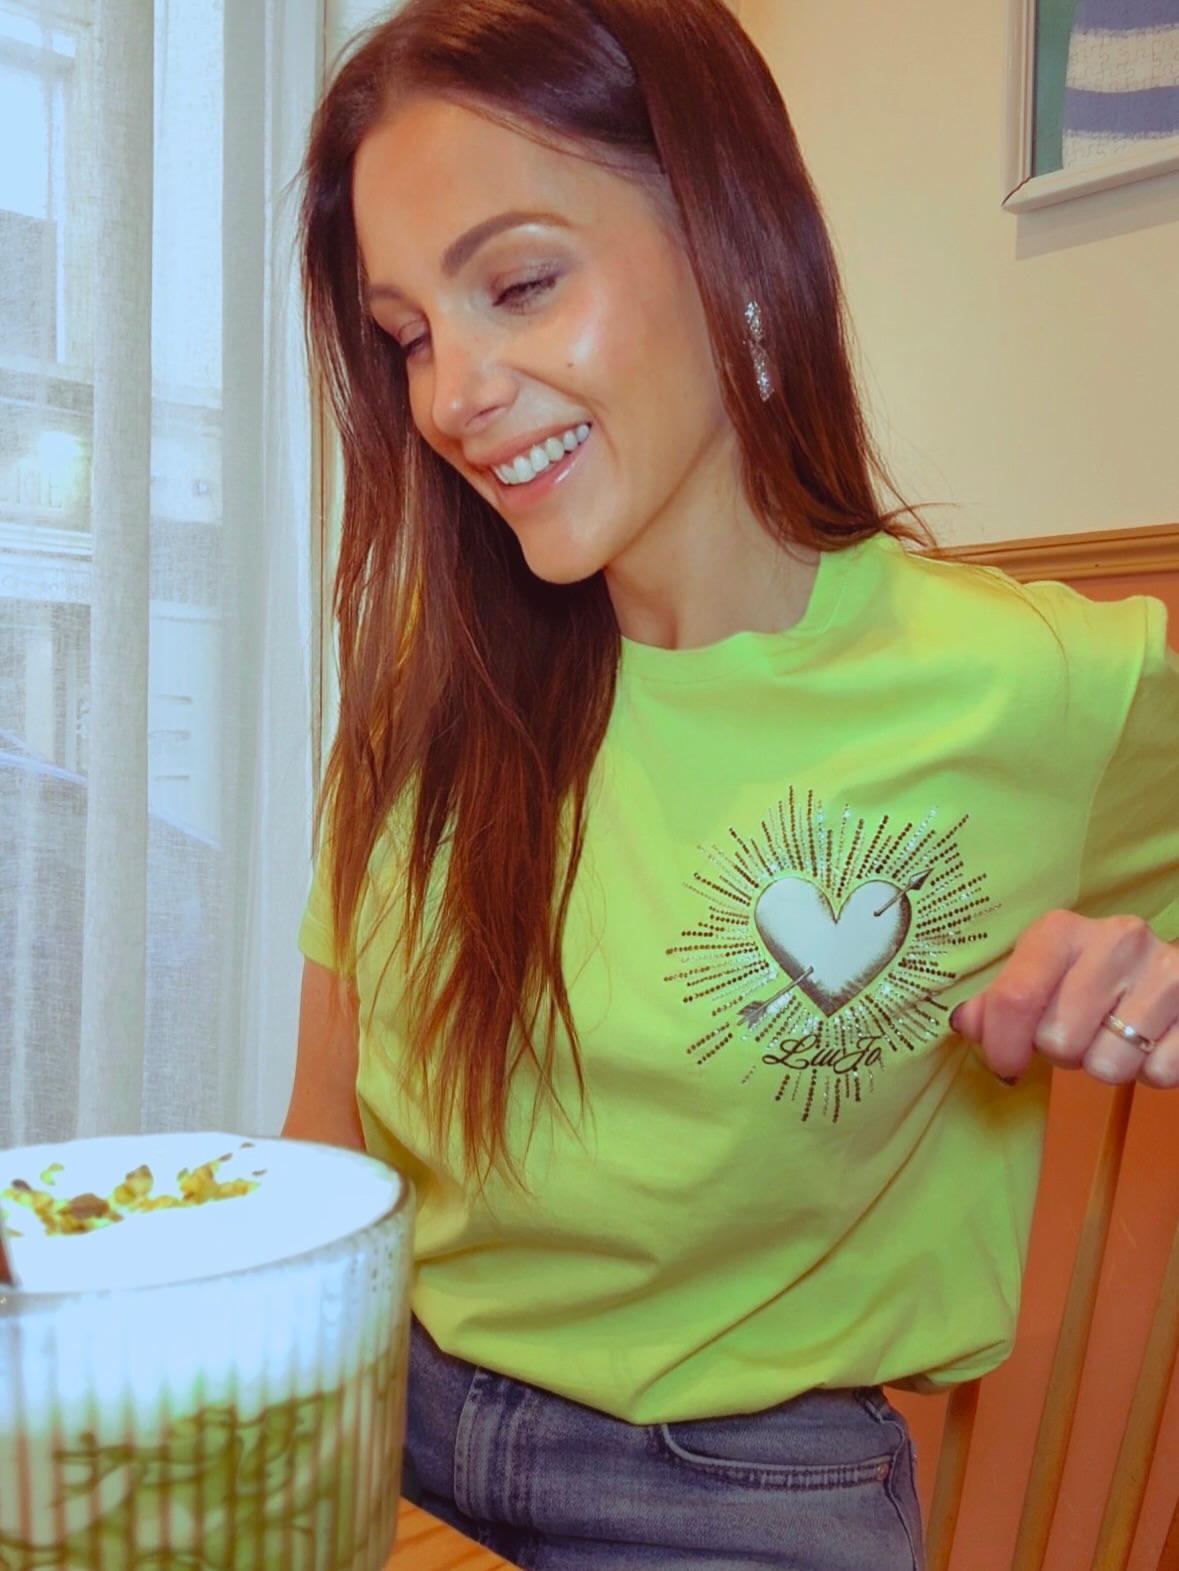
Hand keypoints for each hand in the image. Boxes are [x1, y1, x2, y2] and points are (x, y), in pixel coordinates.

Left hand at [950, 910, 1178, 1088]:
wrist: (1173, 976)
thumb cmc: (1094, 977)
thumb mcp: (1043, 975)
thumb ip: (1000, 1000)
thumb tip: (965, 1023)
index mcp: (1063, 930)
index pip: (1015, 998)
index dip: (1001, 1045)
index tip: (1005, 1064)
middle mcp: (1116, 941)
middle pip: (1058, 1040)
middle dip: (1061, 1052)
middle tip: (1078, 1032)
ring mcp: (1164, 973)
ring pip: (1107, 1065)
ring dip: (1105, 1065)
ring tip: (1114, 1035)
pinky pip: (1158, 1074)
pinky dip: (1151, 1072)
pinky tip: (1151, 1041)